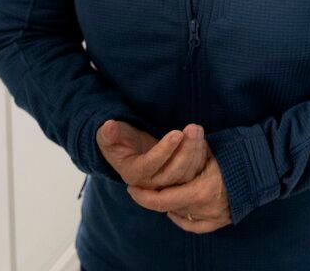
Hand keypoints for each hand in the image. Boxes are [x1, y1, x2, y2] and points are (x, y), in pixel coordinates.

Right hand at [96, 120, 210, 190]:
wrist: (130, 147)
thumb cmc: (119, 139)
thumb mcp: (109, 135)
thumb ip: (109, 134)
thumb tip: (108, 126)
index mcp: (132, 173)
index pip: (149, 166)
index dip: (164, 151)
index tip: (177, 133)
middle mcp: (150, 184)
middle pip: (172, 173)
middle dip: (185, 150)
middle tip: (193, 128)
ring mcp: (166, 183)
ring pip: (185, 174)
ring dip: (194, 151)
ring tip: (197, 130)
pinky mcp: (179, 179)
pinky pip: (193, 172)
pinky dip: (200, 156)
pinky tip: (201, 138)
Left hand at [127, 147, 231, 233]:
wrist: (265, 164)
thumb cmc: (235, 153)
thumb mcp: (207, 150)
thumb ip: (184, 157)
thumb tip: (162, 154)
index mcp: (201, 191)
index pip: (161, 200)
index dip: (143, 196)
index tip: (132, 188)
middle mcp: (206, 208)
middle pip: (170, 208)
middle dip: (153, 199)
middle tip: (141, 191)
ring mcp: (215, 217)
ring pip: (181, 216)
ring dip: (168, 206)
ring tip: (161, 194)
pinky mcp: (222, 220)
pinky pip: (196, 225)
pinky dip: (183, 219)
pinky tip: (176, 212)